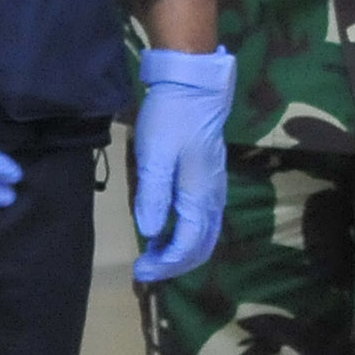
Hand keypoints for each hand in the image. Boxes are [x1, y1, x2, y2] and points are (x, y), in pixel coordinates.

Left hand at [129, 46, 236, 285]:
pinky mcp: (210, 179)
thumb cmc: (171, 118)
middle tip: (145, 268)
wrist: (195, 85)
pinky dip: (187, 234)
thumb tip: (150, 233)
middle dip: (174, 263)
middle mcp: (213, 197)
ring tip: (153, 252)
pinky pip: (204, 219)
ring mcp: (214, 188)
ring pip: (205, 233)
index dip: (165, 264)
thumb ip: (153, 195)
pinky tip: (167, 228)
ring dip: (181, 250)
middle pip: (201, 245)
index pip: (187, 244)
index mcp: (199, 195)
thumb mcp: (155, 155)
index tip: (140, 269)